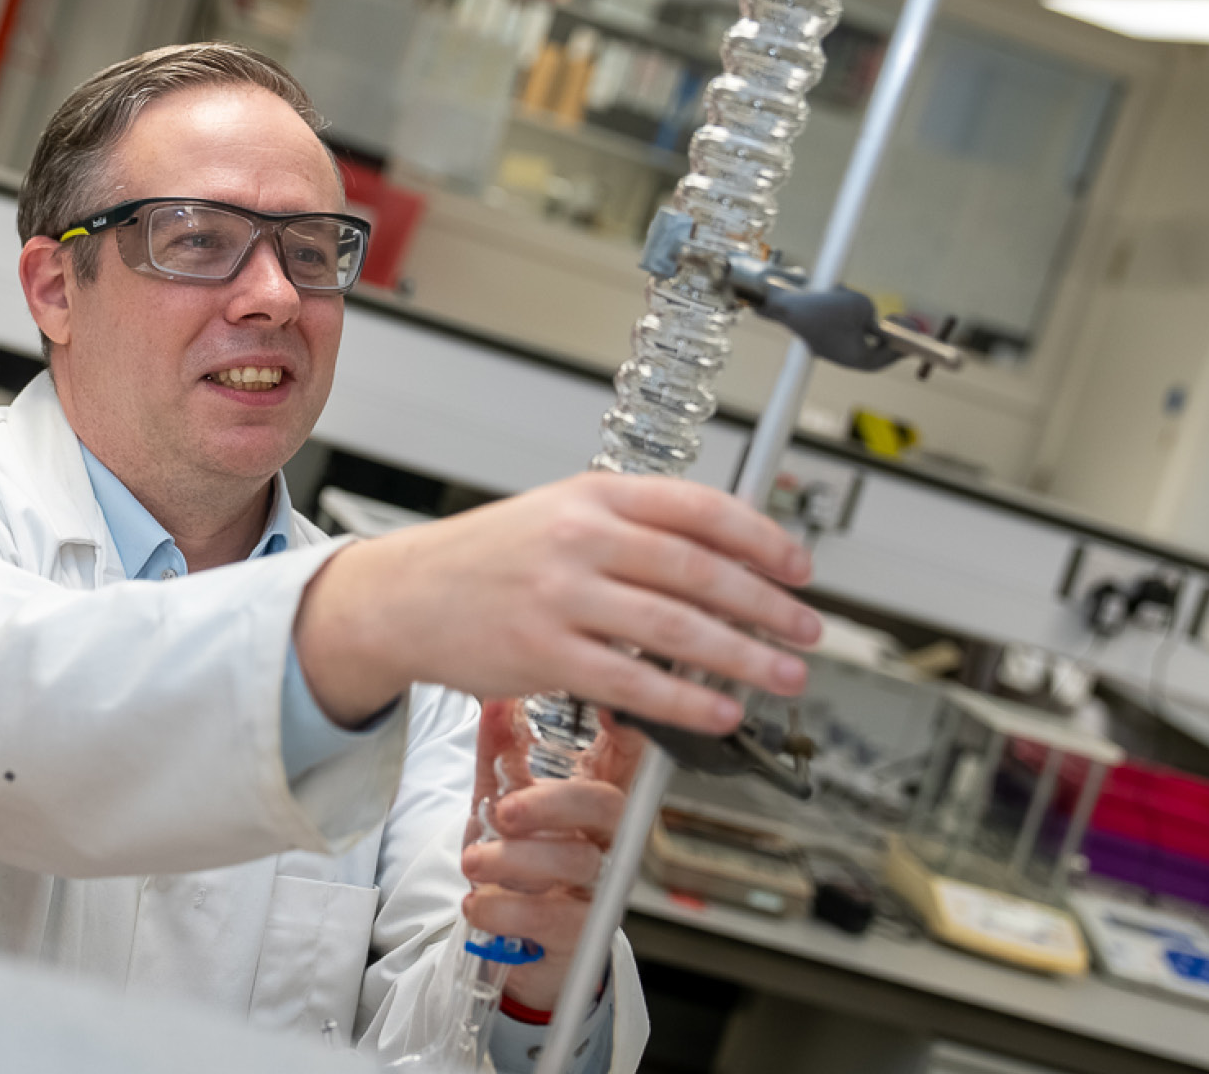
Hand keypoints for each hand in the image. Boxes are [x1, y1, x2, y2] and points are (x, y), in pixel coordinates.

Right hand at [295, 471, 820, 731]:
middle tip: (807, 630)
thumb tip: (721, 564)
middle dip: (768, 605)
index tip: (799, 568)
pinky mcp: (542, 654)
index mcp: (594, 496)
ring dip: (744, 656)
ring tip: (782, 675)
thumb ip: (632, 531)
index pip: (699, 508)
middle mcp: (580, 539)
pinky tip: (719, 712)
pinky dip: (686, 701)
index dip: (761, 540)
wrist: (401, 597)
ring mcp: (560, 597)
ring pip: (676, 629)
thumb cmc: (485, 560)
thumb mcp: (558, 516)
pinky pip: (632, 683)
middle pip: (699, 571)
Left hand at [458, 699, 645, 1011]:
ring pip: (576, 861)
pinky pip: (552, 919)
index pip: (624, 753)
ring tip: (475, 862)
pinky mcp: (580, 935)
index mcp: (592, 795)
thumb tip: (495, 699)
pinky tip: (480, 905)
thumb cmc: (519, 861)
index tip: (608, 707)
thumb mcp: (502, 799)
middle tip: (505, 811)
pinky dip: (505, 911)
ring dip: (515, 860)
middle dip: (555, 802)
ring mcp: (598, 885)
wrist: (511, 940)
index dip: (629, 729)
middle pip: (608, 805)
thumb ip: (499, 752)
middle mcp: (605, 837)